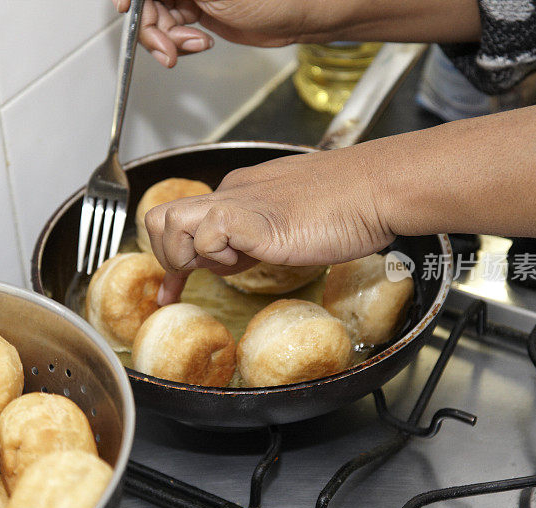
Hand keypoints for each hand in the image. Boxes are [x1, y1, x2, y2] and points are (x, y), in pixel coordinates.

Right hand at [110, 0, 330, 67]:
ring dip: (168, 40)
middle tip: (167, 48)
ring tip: (194, 45)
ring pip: (157, 18)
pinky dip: (180, 43)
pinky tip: (200, 43)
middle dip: (152, 27)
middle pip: (147, 2)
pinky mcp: (198, 10)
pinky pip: (173, 30)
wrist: (299, 16)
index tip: (127, 10)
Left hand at [145, 148, 396, 303]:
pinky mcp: (254, 219)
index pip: (180, 223)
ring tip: (228, 264)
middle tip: (200, 277)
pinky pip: (208, 234)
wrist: (377, 188)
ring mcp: (238, 204)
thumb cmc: (347, 206)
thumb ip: (252, 237)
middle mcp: (229, 195)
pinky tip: (250, 256)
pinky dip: (218, 255)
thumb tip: (230, 255)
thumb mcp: (285, 224)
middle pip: (158, 219)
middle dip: (168, 258)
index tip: (171, 292)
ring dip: (186, 256)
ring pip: (168, 223)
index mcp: (237, 195)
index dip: (169, 260)